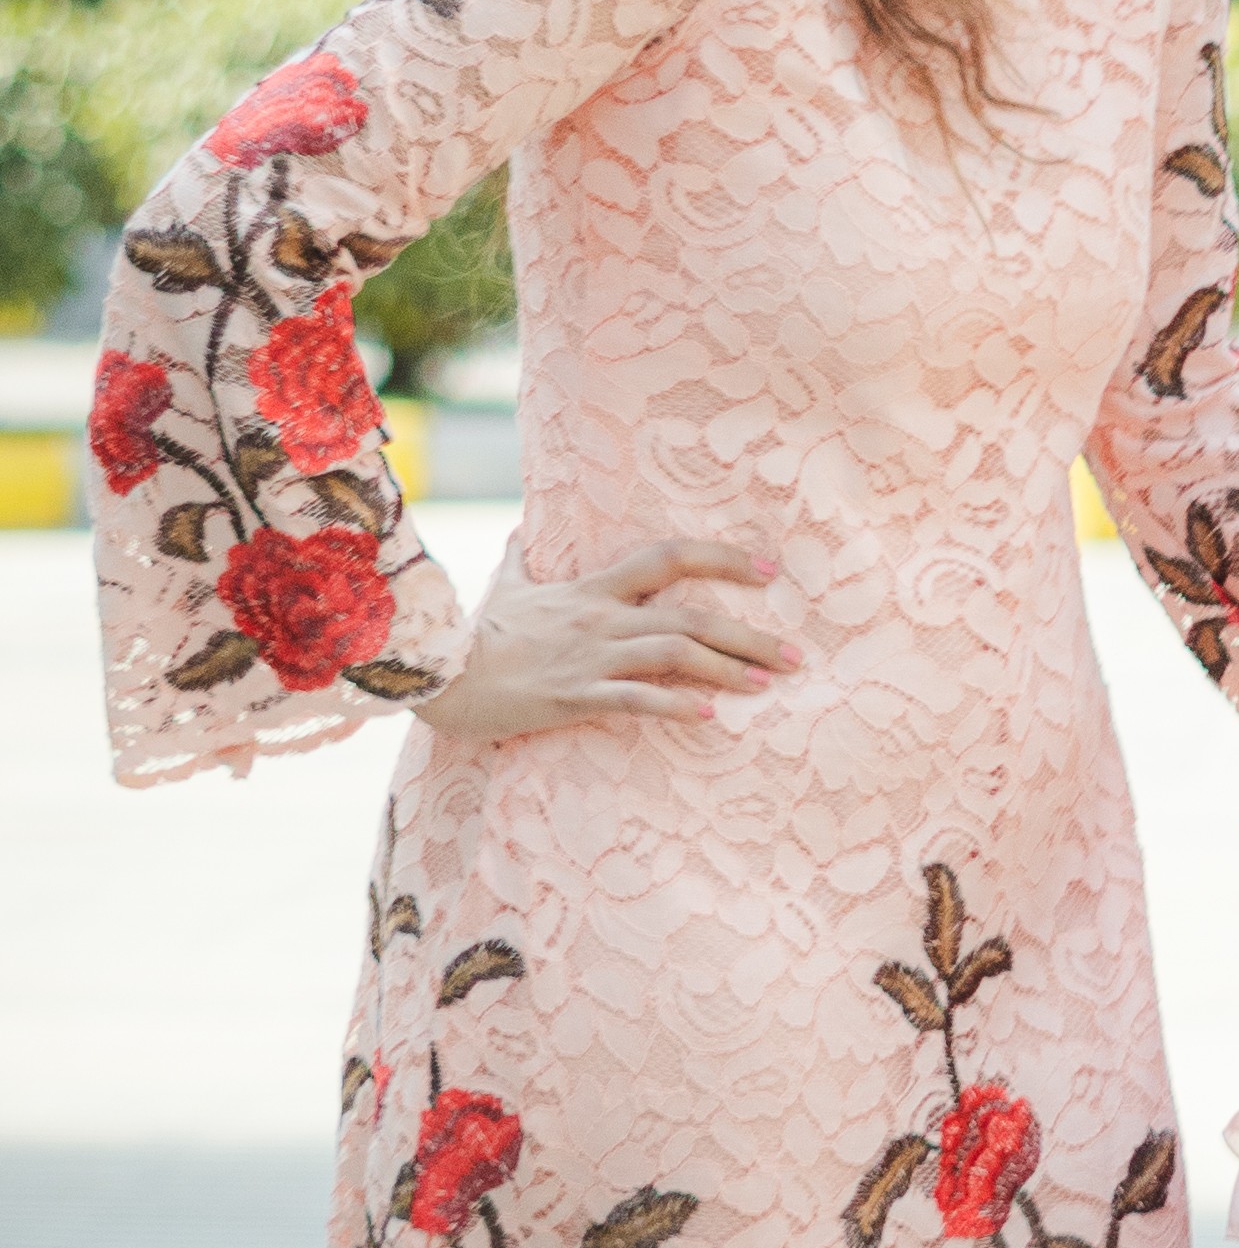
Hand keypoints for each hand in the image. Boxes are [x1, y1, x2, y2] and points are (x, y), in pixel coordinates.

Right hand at [417, 538, 796, 742]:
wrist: (434, 672)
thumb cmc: (473, 635)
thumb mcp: (504, 589)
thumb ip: (520, 561)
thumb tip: (518, 529)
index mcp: (593, 589)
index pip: (668, 557)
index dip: (721, 558)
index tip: (768, 572)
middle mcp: (601, 617)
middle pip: (690, 613)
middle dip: (749, 635)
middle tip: (796, 656)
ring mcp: (590, 656)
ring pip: (673, 652)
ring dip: (726, 670)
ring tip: (767, 686)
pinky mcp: (572, 696)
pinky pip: (632, 699)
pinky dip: (673, 706)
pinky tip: (707, 717)